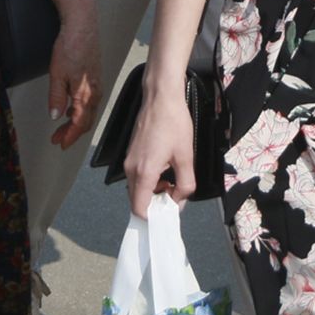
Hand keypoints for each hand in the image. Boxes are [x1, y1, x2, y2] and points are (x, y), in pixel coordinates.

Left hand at [46, 15, 100, 149]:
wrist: (82, 26)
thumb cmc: (72, 47)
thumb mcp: (57, 75)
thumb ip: (56, 98)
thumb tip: (55, 116)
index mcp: (86, 95)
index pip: (80, 124)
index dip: (70, 136)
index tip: (60, 143)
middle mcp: (95, 93)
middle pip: (86, 121)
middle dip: (72, 132)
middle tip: (58, 138)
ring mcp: (97, 85)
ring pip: (88, 112)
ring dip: (76, 122)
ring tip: (61, 126)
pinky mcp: (95, 78)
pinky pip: (90, 101)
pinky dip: (80, 110)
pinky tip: (70, 107)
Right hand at [124, 82, 195, 217]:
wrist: (161, 98)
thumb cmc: (173, 123)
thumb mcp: (186, 157)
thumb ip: (185, 185)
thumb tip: (180, 201)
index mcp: (143, 172)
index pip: (139, 209)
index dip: (154, 217)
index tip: (169, 214)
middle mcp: (131, 168)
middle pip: (137, 200)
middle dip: (155, 203)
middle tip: (175, 196)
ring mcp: (129, 160)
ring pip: (137, 187)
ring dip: (154, 190)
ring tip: (173, 181)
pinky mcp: (131, 153)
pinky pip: (137, 175)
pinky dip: (150, 179)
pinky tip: (166, 168)